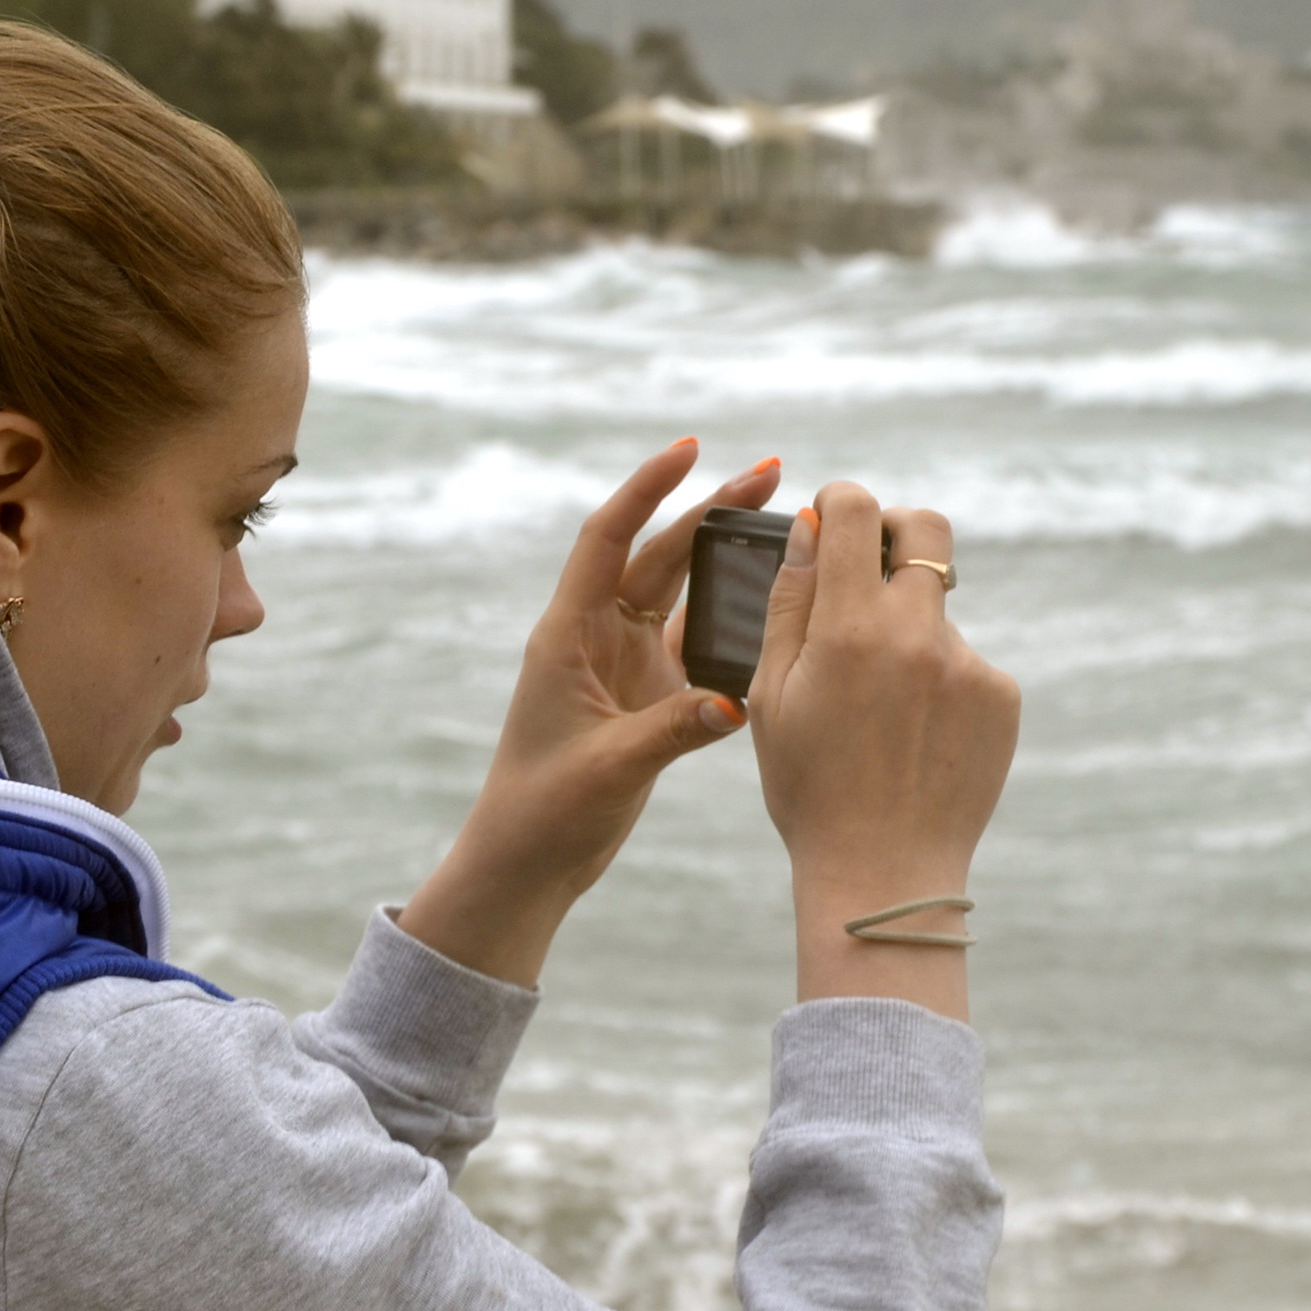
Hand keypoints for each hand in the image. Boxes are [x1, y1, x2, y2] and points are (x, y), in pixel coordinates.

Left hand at [398, 439, 783, 985]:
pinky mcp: (647, 696)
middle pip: (659, 553)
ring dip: (725, 558)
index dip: (647, 488)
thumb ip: (673, 730)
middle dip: (711, 511)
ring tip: (783, 524)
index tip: (691, 448)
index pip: (609, 538)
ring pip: (681, 592)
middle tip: (773, 474)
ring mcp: (623, 663)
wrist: (526, 863)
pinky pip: (697, 644)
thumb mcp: (609, 767)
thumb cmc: (544, 812)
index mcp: (568, 634)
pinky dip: (732, 622)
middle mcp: (595, 636)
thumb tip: (738, 702)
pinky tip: (777, 607)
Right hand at [749, 483, 1019, 1020]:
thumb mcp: (772, 695)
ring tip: (879, 706)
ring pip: (936, 609)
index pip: (856, 512)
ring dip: (907, 629)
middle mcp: (918, 634)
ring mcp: (969, 664)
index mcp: (851, 629)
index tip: (831, 517)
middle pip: (926, 529)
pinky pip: (963, 660)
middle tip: (871, 561)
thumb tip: (810, 526)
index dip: (839, 501)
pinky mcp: (1001, 696)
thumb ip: (790, 602)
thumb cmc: (809, 786)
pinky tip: (913, 734)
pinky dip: (937, 679)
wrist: (884, 872)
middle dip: (897, 529)